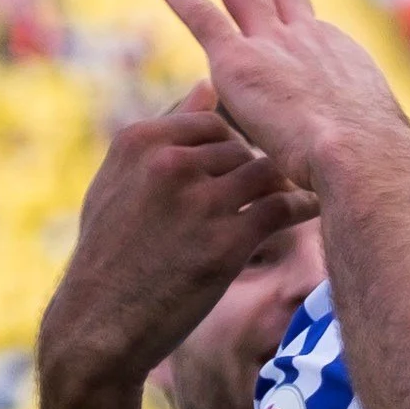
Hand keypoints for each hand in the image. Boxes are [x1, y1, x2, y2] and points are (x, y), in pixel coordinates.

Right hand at [38, 81, 317, 395]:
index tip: (244, 166)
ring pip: (266, 172)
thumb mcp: (117, 181)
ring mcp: (199, 202)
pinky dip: (301, 208)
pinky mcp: (226, 243)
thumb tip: (209, 85)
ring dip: (283, 185)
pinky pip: (281, 208)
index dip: (235, 143)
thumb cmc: (109, 252)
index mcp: (139, 140)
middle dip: (258, 166)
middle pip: (243, 146)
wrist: (99, 322)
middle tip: (279, 184)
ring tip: (299, 194)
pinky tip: (310, 213)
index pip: (214, 120)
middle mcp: (169, 163)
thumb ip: (162, 130)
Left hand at [154, 0, 409, 195]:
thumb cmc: (368, 166)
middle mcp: (305, 38)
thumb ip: (340, 135)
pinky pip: (201, 14)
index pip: (304, 16)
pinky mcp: (238, 62)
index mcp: (334, 56)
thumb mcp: (359, 141)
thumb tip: (337, 161)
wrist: (361, 155)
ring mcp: (271, 45)